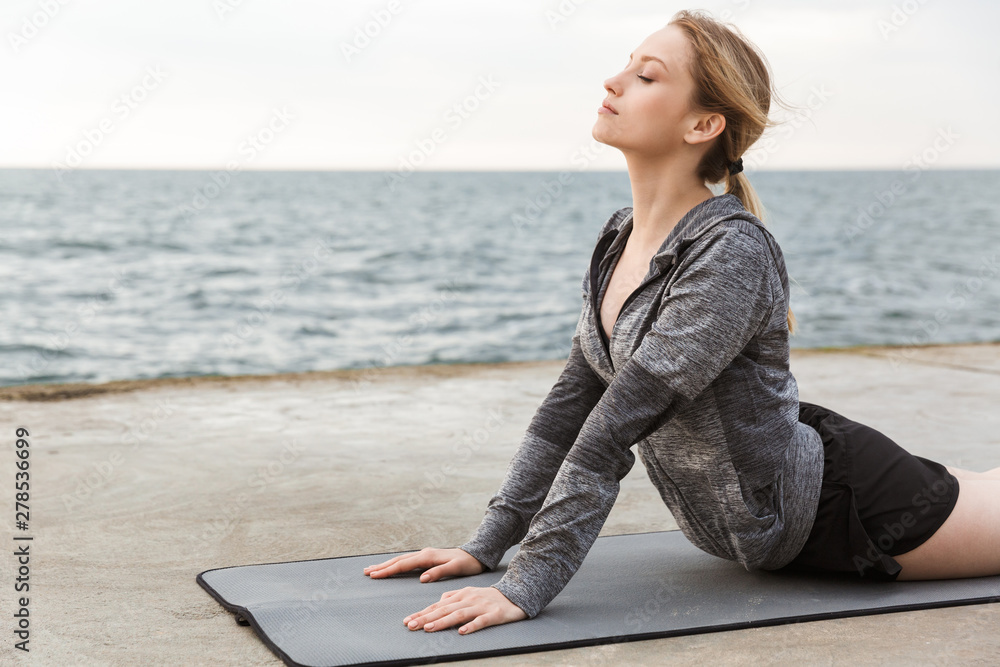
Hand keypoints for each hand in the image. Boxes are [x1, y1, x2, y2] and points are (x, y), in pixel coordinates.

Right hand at [362, 547, 483, 581]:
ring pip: (401, 560)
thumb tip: (422, 577)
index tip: (375, 575)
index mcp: (428, 557)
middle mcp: (424, 554)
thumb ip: (439, 572)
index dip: (388, 570)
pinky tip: (391, 567)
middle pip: (399, 561)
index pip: (404, 564)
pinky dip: (396, 564)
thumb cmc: (466, 563)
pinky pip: (407, 561)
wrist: (475, 555)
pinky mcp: (427, 558)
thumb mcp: (455, 568)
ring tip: (373, 569)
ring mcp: (425, 555)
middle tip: (366, 572)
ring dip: (387, 565)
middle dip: (382, 566)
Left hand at [402, 585, 527, 634]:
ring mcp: (481, 606)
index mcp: (461, 594)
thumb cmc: (489, 597)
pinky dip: (471, 626)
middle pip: (444, 609)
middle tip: (411, 626)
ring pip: (459, 614)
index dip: (422, 612)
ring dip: (442, 621)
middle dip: (426, 617)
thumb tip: (438, 603)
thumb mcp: (469, 593)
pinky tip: (462, 632)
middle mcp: (469, 599)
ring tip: (428, 628)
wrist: (515, 595)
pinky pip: (482, 621)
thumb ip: (453, 597)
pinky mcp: (494, 614)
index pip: (438, 605)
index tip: (407, 621)